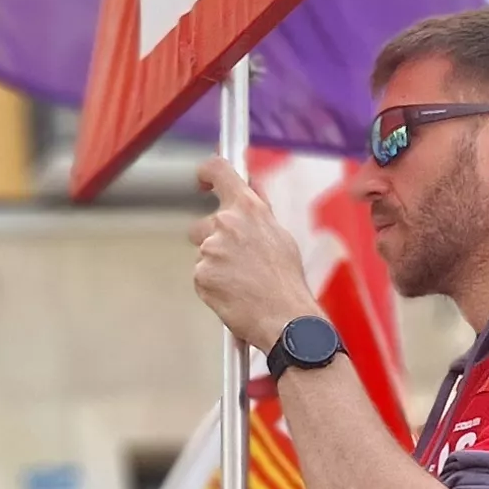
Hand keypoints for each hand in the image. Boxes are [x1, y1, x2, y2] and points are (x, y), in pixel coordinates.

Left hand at [188, 159, 314, 349]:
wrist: (285, 317)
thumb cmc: (287, 281)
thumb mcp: (280, 236)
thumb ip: (258, 214)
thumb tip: (250, 194)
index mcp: (249, 208)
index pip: (218, 171)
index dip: (206, 173)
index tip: (202, 181)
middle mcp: (226, 223)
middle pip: (202, 226)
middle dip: (212, 241)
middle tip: (235, 262)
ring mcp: (210, 250)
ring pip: (203, 254)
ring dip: (216, 267)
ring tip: (243, 283)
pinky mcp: (201, 274)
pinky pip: (201, 277)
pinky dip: (213, 286)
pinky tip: (234, 294)